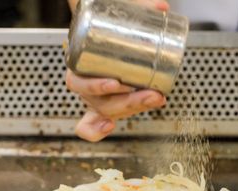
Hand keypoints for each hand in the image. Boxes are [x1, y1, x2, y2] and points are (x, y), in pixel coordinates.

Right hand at [66, 0, 169, 141]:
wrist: (102, 27)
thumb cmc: (106, 23)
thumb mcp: (119, 13)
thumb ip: (138, 6)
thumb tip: (160, 8)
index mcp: (77, 62)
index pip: (78, 82)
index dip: (96, 87)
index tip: (116, 83)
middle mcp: (83, 83)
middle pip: (98, 102)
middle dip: (126, 102)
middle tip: (150, 94)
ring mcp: (94, 96)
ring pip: (106, 111)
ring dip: (131, 110)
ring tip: (154, 100)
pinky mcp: (106, 101)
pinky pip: (93, 123)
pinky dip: (97, 131)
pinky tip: (110, 128)